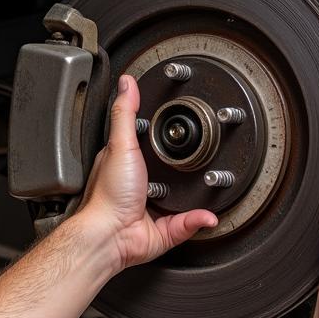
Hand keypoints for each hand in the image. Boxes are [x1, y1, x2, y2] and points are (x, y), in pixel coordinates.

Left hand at [75, 75, 217, 272]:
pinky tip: (207, 214)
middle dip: (186, 168)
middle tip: (203, 158)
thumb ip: (126, 114)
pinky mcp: (163, 230)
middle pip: (169, 171)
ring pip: (182, 199)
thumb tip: (127, 83)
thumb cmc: (109, 196)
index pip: (147, 143)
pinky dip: (199, 219)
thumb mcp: (120, 145)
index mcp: (126, 163)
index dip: (162, 136)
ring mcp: (152, 209)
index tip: (179, 126)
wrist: (111, 235)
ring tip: (209, 185)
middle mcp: (138, 186)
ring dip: (196, 195)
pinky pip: (188, 223)